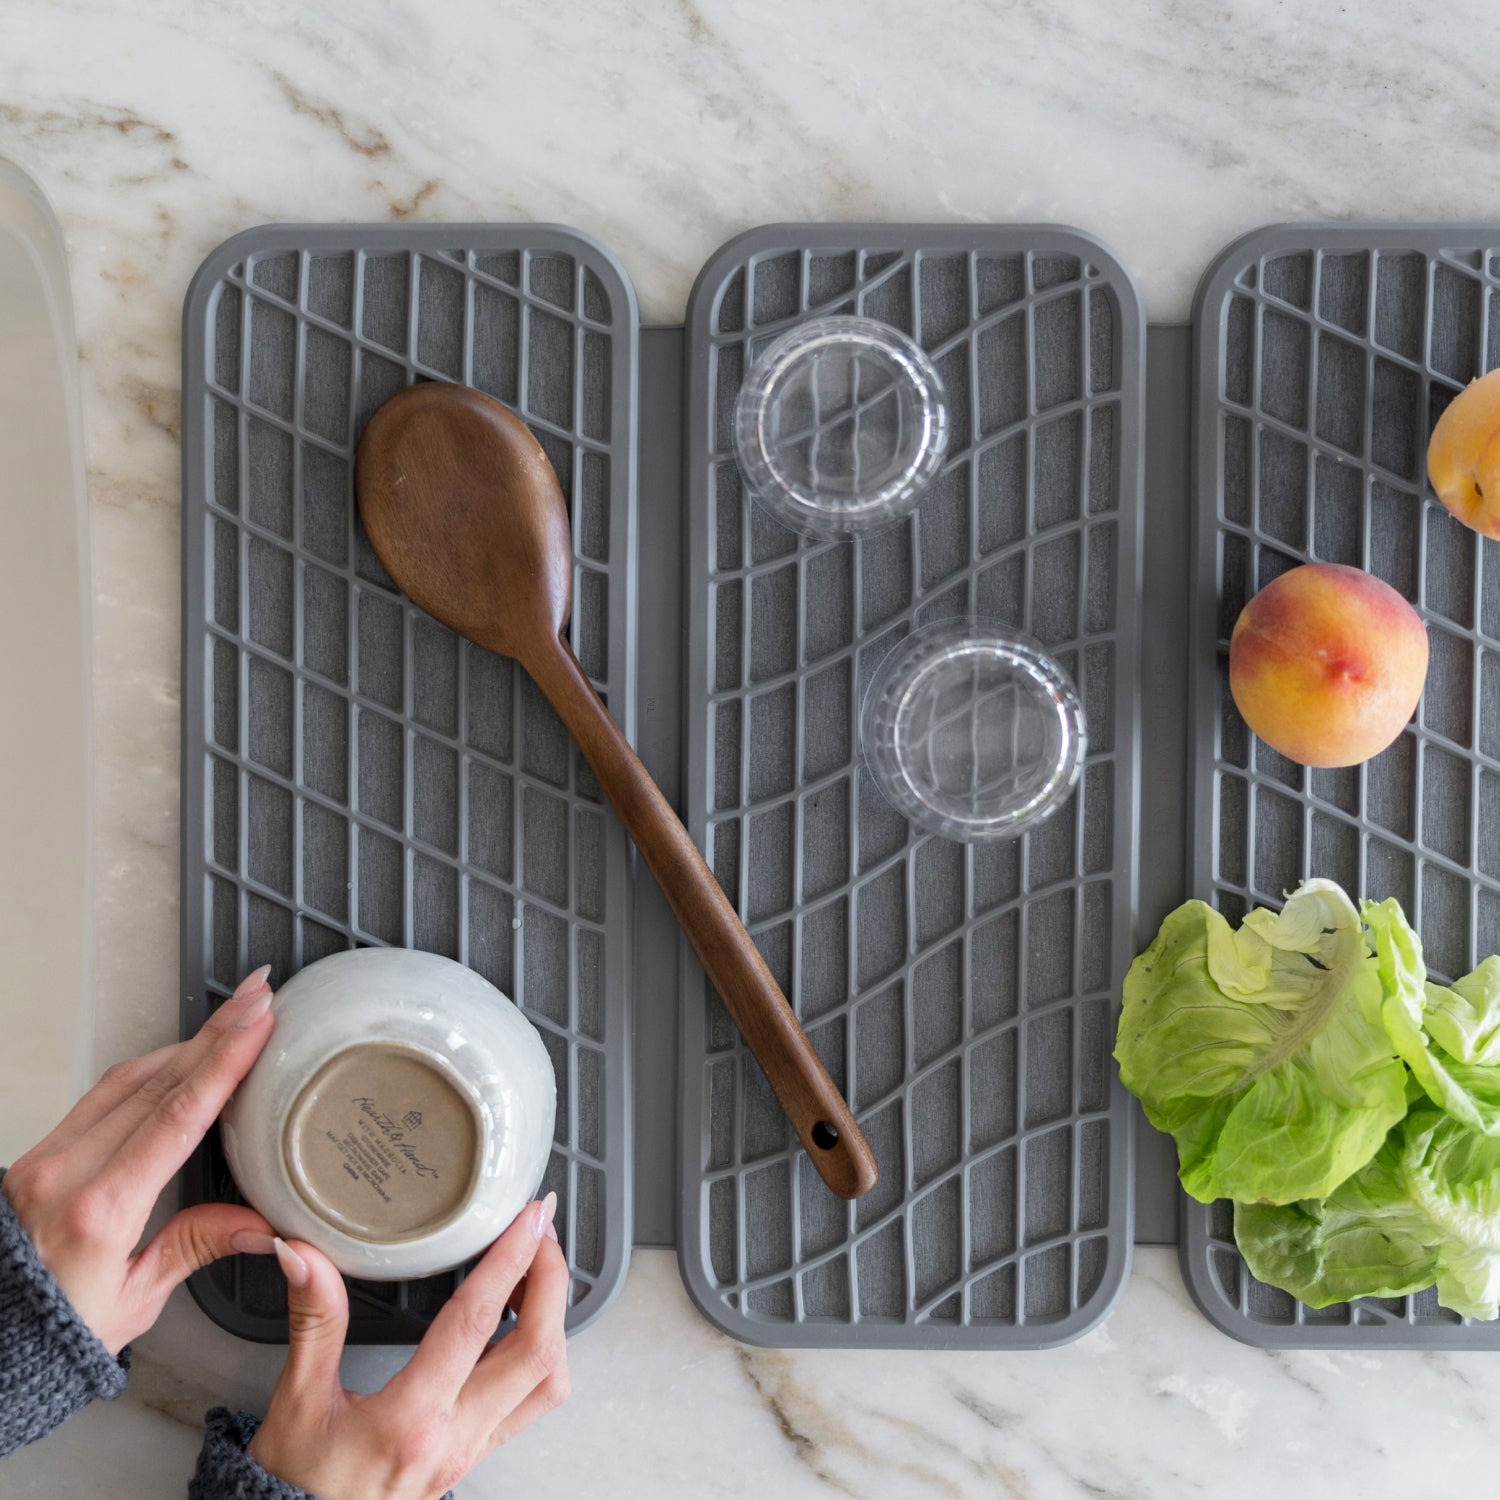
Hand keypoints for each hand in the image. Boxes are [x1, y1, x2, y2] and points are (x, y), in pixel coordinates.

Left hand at [1, 967, 279, 1352]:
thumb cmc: (54, 1331)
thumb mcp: (133, 1301)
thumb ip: (196, 1246)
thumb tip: (261, 1224)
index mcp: (98, 1211)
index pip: (176, 1116)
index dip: (223, 1062)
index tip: (257, 1024)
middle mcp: (66, 1173)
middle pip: (157, 1083)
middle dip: (215, 1033)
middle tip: (257, 996)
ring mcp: (46, 1158)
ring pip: (128, 1079)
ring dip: (186, 1043)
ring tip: (231, 1016)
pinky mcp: (38, 1154)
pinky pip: (101, 1095)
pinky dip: (150, 1067)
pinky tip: (180, 1054)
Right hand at [249, 1194, 568, 1499]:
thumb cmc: (293, 1487)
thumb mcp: (295, 1402)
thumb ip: (313, 1321)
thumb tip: (304, 1255)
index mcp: (411, 1419)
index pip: (477, 1322)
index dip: (510, 1259)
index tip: (528, 1218)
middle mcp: (455, 1437)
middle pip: (538, 1352)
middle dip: (552, 1282)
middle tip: (541, 1233)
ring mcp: (471, 1451)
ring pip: (548, 1384)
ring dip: (554, 1322)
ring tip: (535, 1274)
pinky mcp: (473, 1456)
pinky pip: (530, 1403)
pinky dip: (539, 1354)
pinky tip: (517, 1326)